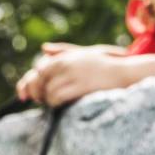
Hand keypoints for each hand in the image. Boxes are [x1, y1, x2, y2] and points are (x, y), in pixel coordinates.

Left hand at [16, 45, 133, 105]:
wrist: (125, 72)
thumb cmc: (106, 64)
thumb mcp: (84, 52)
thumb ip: (63, 50)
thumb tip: (43, 48)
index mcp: (63, 57)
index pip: (37, 71)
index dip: (30, 84)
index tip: (29, 95)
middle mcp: (65, 64)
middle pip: (39, 82)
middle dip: (38, 93)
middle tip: (44, 101)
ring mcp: (71, 75)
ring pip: (47, 91)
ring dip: (49, 101)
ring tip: (58, 103)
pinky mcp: (79, 86)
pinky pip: (57, 97)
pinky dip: (56, 104)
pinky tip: (63, 105)